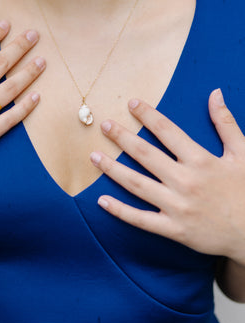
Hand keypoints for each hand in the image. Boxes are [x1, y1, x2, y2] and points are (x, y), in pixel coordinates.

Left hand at [90, 90, 244, 265]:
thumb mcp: (243, 153)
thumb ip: (226, 123)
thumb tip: (215, 93)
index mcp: (201, 160)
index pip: (167, 131)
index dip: (148, 115)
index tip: (132, 104)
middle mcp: (185, 181)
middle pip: (145, 155)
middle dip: (122, 137)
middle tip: (104, 125)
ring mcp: (177, 206)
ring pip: (137, 185)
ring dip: (112, 169)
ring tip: (93, 156)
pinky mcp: (174, 229)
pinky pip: (141, 219)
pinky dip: (120, 211)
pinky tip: (101, 200)